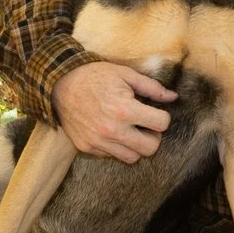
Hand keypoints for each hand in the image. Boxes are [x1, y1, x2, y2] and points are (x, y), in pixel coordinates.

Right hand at [53, 60, 176, 162]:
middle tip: (146, 124)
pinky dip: (117, 147)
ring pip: (132, 157)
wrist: (60, 84)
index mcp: (124, 110)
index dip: (162, 117)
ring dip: (136, 145)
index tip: (155, 112)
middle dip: (153, 136)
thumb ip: (152, 88)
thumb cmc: (95, 76)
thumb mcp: (126, 74)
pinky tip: (113, 131)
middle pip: (150, 148)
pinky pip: (112, 156)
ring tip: (130, 129)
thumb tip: (173, 98)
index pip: (161, 124)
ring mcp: (98, 142)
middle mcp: (112, 130)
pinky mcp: (87, 148)